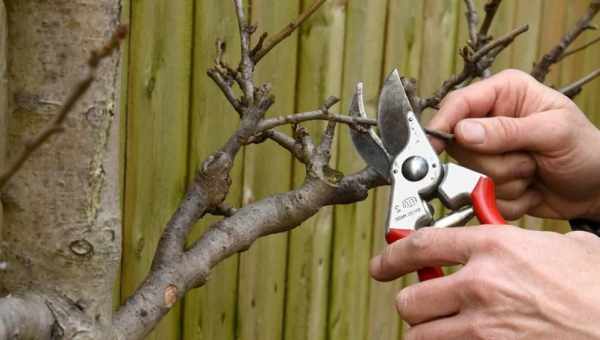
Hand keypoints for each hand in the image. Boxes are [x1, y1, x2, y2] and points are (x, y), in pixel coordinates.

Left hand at [370, 226, 599, 339]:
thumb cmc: (595, 287)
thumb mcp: (557, 247)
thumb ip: (518, 240)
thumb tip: (504, 237)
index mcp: (494, 247)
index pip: (420, 245)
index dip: (392, 255)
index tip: (382, 263)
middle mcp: (480, 285)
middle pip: (410, 299)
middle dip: (413, 302)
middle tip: (424, 302)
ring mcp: (483, 326)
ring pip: (420, 334)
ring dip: (426, 330)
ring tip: (441, 325)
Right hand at [429, 69, 599, 220]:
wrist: (597, 189)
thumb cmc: (586, 150)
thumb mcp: (555, 132)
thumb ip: (508, 130)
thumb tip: (463, 131)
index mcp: (504, 94)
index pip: (458, 104)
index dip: (443, 124)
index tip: (434, 146)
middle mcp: (489, 121)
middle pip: (460, 147)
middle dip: (495, 162)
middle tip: (529, 159)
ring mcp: (488, 154)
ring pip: (470, 175)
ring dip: (507, 182)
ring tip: (534, 172)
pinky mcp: (488, 182)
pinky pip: (481, 196)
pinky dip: (509, 200)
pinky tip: (530, 188)